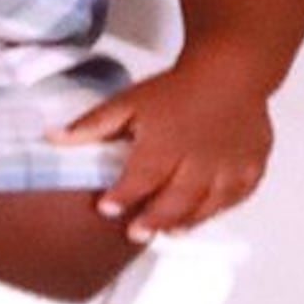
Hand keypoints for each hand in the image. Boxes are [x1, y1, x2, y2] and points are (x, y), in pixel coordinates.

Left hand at [52, 57, 271, 231]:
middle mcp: (198, 157)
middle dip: (152, 219)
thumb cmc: (179, 89)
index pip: (139, 177)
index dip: (121, 196)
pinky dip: (217, 210)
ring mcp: (228, 166)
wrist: (230, 71)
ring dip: (185, 221)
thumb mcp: (129, 102)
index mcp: (165, 140)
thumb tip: (53, 138)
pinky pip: (234, 198)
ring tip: (166, 231)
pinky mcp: (250, 169)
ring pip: (206, 206)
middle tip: (135, 232)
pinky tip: (200, 215)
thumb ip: (93, 125)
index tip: (106, 208)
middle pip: (174, 200)